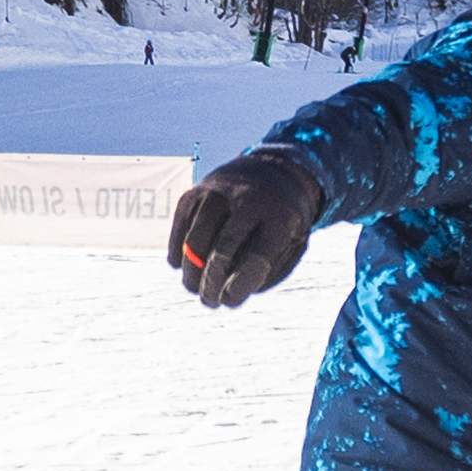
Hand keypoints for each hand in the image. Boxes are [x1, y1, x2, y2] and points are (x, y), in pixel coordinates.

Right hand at [165, 152, 322, 306]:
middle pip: (222, 251)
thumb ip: (269, 271)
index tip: (229, 301)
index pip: (257, 260)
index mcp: (281, 217)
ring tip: (195, 287)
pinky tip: (182, 265)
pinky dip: (178, 251)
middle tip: (209, 302)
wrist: (273, 169)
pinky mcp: (196, 191)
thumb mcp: (293, 242)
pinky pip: (180, 228)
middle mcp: (249, 201)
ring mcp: (218, 192)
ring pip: (196, 241)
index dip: (239, 287)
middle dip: (211, 284)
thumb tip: (230, 293)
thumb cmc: (282, 219)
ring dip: (191, 272)